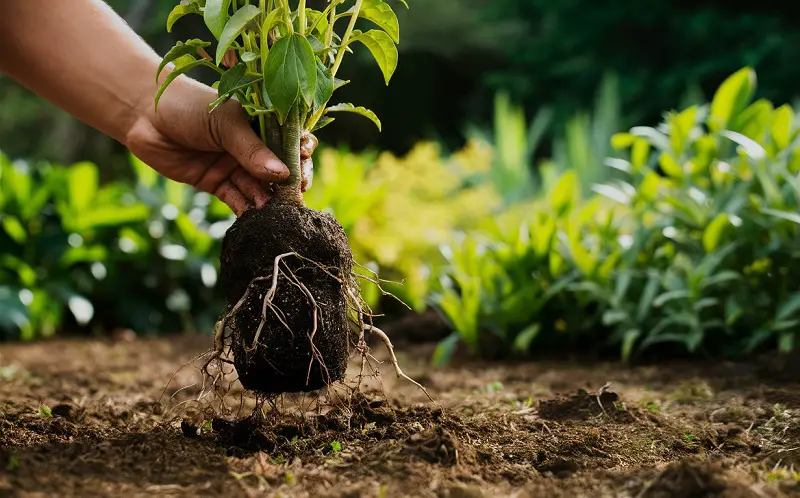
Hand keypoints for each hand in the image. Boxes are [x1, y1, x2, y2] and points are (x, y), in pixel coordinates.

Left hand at [125, 73, 316, 215]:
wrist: (142, 114)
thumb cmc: (188, 106)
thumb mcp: (224, 124)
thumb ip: (252, 151)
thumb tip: (283, 175)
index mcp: (260, 123)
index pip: (291, 141)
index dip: (301, 155)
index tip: (302, 167)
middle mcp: (252, 146)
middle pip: (280, 170)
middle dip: (288, 185)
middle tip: (292, 198)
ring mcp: (235, 166)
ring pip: (260, 188)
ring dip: (268, 201)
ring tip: (273, 213)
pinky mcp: (216, 184)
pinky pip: (237, 201)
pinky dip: (247, 211)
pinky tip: (255, 220)